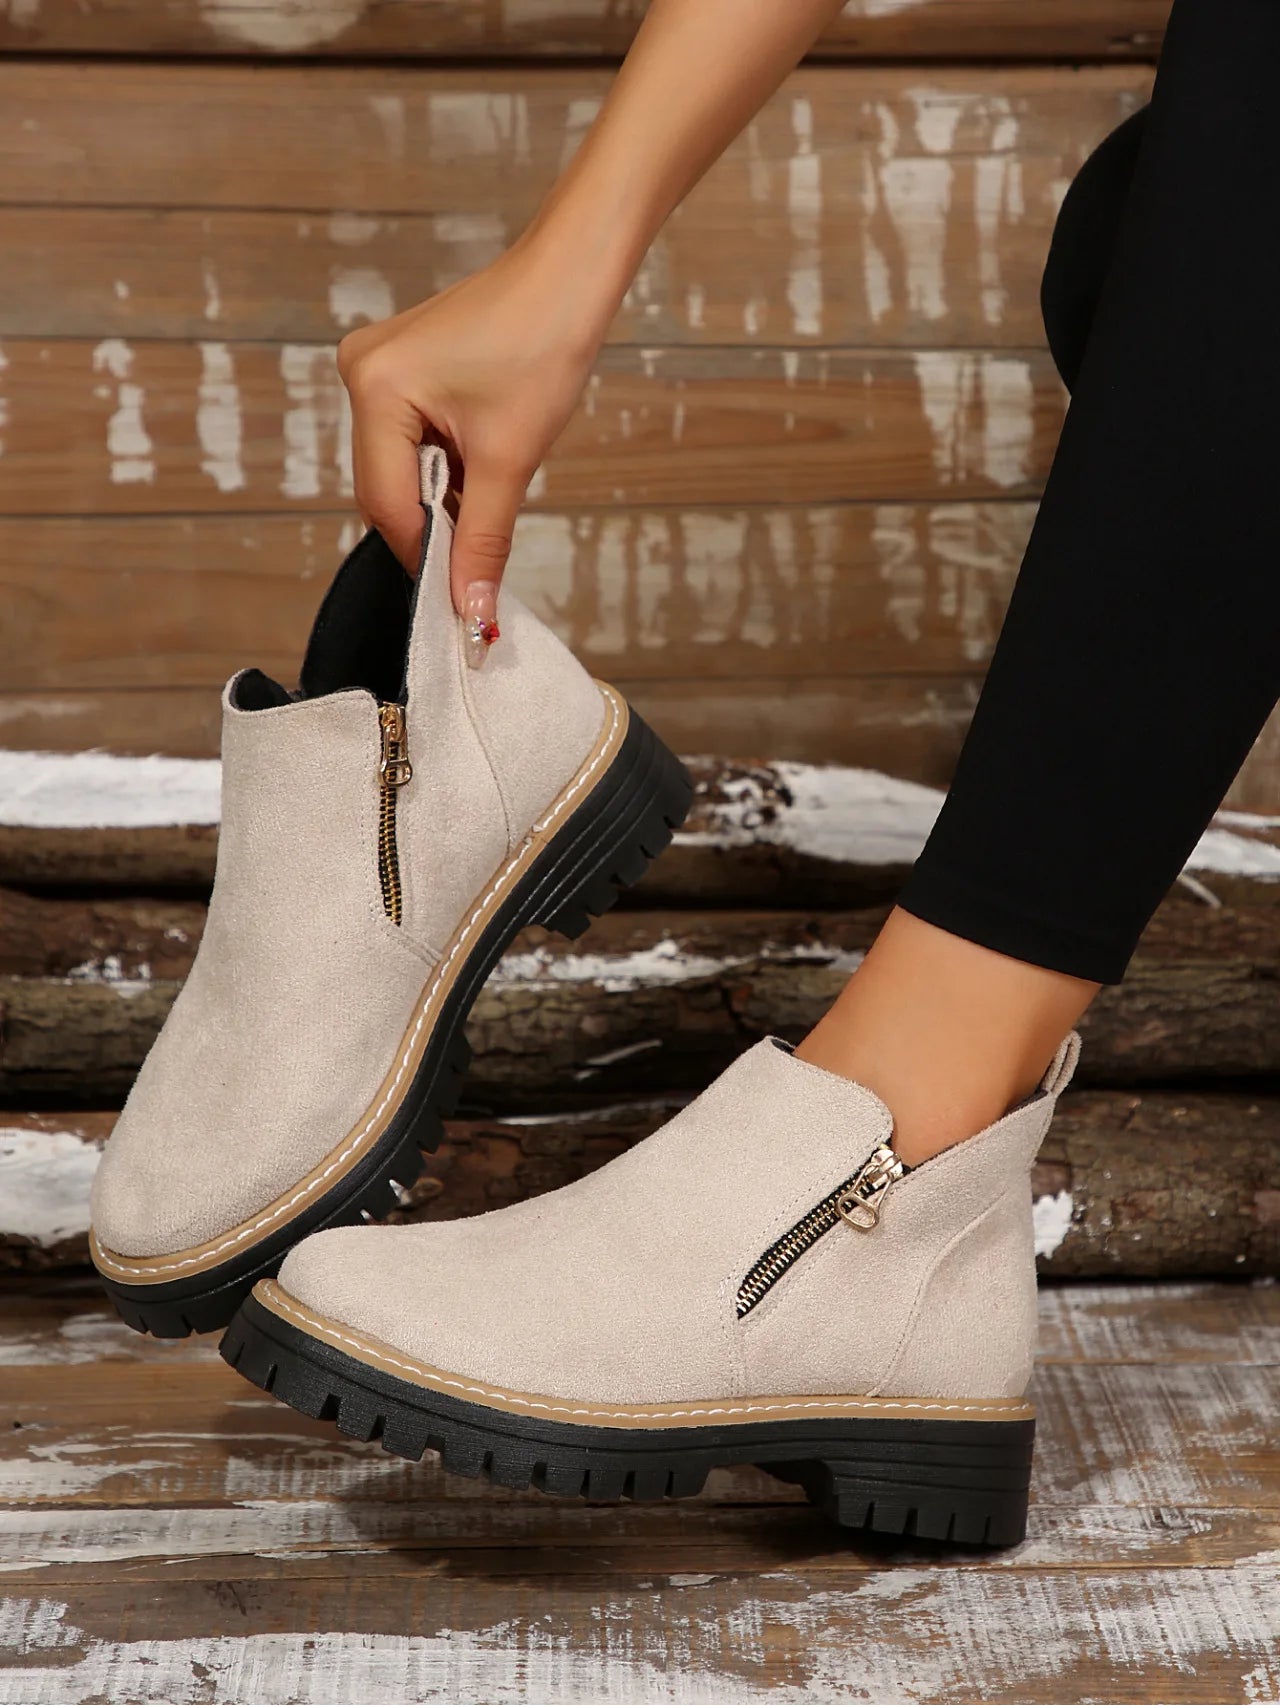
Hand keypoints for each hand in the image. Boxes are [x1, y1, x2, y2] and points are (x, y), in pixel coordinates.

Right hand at [337, 237, 602, 618]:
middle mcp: (360, 372)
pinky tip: (483, 463)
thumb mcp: (511, 458)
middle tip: (480, 561)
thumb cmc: (544, 343)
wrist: (570, 273)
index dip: (426, 557)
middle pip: (387, 488)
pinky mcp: (399, 368)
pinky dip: (446, 466)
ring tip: (494, 491)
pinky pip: (411, 440)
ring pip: (401, 469)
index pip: (387, 504)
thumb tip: (471, 614)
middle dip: (435, 526)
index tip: (459, 601)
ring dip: (444, 497)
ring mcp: (376, 367)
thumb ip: (484, 541)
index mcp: (376, 387)